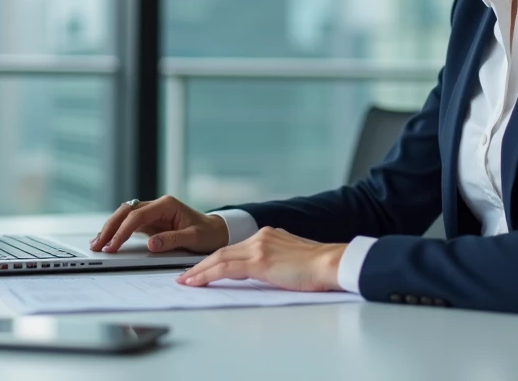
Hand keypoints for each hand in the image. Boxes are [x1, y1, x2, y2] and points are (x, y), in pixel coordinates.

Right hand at [90, 195, 228, 254]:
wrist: (216, 231)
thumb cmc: (207, 233)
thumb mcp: (194, 238)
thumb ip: (172, 240)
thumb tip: (151, 243)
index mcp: (167, 205)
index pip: (138, 216)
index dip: (123, 231)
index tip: (113, 246)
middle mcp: (157, 206)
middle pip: (126, 212)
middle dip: (110, 227)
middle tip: (98, 245)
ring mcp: (153, 213)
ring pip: (125, 216)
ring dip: (111, 228)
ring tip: (97, 244)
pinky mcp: (151, 222)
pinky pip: (129, 224)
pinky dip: (117, 231)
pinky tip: (108, 241)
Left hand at [177, 226, 346, 291]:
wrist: (332, 263)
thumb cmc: (319, 268)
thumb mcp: (292, 259)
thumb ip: (275, 262)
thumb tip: (265, 273)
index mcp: (269, 236)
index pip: (235, 248)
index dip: (216, 259)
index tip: (204, 269)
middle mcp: (262, 237)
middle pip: (223, 251)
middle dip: (201, 265)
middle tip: (185, 276)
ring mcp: (260, 247)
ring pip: (220, 258)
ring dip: (200, 270)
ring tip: (185, 281)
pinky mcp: (260, 261)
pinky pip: (226, 268)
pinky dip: (208, 274)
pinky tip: (196, 282)